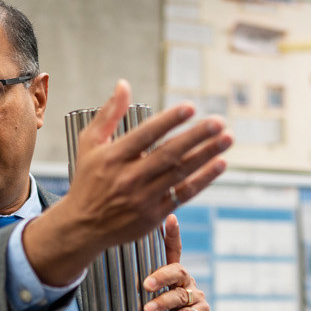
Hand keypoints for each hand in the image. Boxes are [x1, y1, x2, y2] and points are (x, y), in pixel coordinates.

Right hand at [22, 80, 231, 284]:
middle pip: (168, 154)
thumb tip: (124, 84)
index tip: (190, 107)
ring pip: (180, 173)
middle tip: (218, 122)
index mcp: (113, 157)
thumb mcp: (89, 144)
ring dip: (206, 155)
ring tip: (227, 138)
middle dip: (196, 137)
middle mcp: (128, 177)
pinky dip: (203, 180)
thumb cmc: (87, 179)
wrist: (83, 226)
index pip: (145, 135)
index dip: (169, 120)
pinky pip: (183, 195)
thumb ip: (109, 114)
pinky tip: (220, 165)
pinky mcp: (153, 215)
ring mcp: (142, 198)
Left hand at [140, 215, 211, 310]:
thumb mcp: (142, 303)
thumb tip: (102, 278)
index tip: (169, 218)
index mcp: (171, 274)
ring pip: (179, 295)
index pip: (172, 250)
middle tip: (145, 285)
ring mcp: (195, 297)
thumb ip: (133, 289)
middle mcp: (185, 282)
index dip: (171, 234)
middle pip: (176, 270)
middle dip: (160, 276)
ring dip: (162, 302)